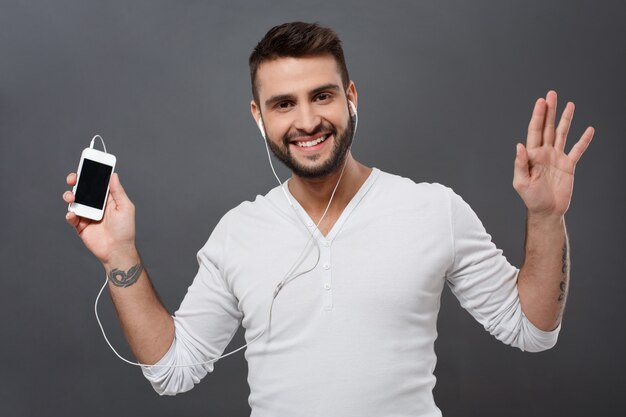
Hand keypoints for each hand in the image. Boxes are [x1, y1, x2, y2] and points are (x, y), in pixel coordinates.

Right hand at [63, 172, 136, 263]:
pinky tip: (73, 214)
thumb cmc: (125, 229)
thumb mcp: (125, 207)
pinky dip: (69, 214)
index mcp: (107, 198)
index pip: (96, 182)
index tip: (85, 164)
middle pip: (82, 189)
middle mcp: (96, 204)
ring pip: (74, 201)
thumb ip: (117, 191)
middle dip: (75, 181)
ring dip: (70, 196)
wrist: (117, 250)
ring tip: (72, 197)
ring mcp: (87, 214)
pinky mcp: (80, 225)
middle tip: (72, 178)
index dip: (90, 173)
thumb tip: (113, 174)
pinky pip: (71, 217)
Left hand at [513, 90, 593, 217]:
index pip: (535, 130)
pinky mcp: (569, 165)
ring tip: (569, 104)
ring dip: (565, 119)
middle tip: (551, 94)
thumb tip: (519, 145)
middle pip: (548, 127)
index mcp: (532, 155)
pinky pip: (578, 150)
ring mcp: (557, 157)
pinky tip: (588, 129)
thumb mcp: (521, 182)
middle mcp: (545, 152)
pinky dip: (584, 140)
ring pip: (562, 133)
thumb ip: (520, 164)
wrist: (547, 211)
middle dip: (550, 110)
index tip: (541, 101)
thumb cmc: (531, 198)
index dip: (538, 115)